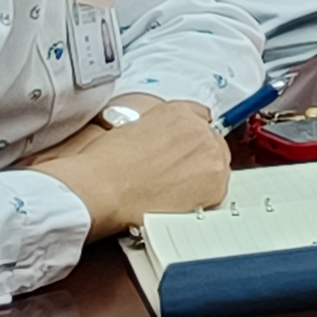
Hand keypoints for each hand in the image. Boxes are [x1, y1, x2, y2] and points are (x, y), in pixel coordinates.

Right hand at [23, 95, 230, 238]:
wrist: (100, 189)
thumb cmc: (104, 165)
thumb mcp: (131, 130)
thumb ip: (157, 132)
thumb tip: (163, 145)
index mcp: (178, 112)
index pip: (200, 118)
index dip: (188, 139)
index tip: (185, 150)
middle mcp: (199, 129)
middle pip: (211, 142)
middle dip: (196, 158)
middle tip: (175, 176)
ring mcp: (210, 156)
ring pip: (217, 165)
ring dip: (202, 177)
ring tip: (174, 192)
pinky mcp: (215, 185)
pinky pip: (217, 191)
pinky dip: (203, 198)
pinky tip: (179, 203)